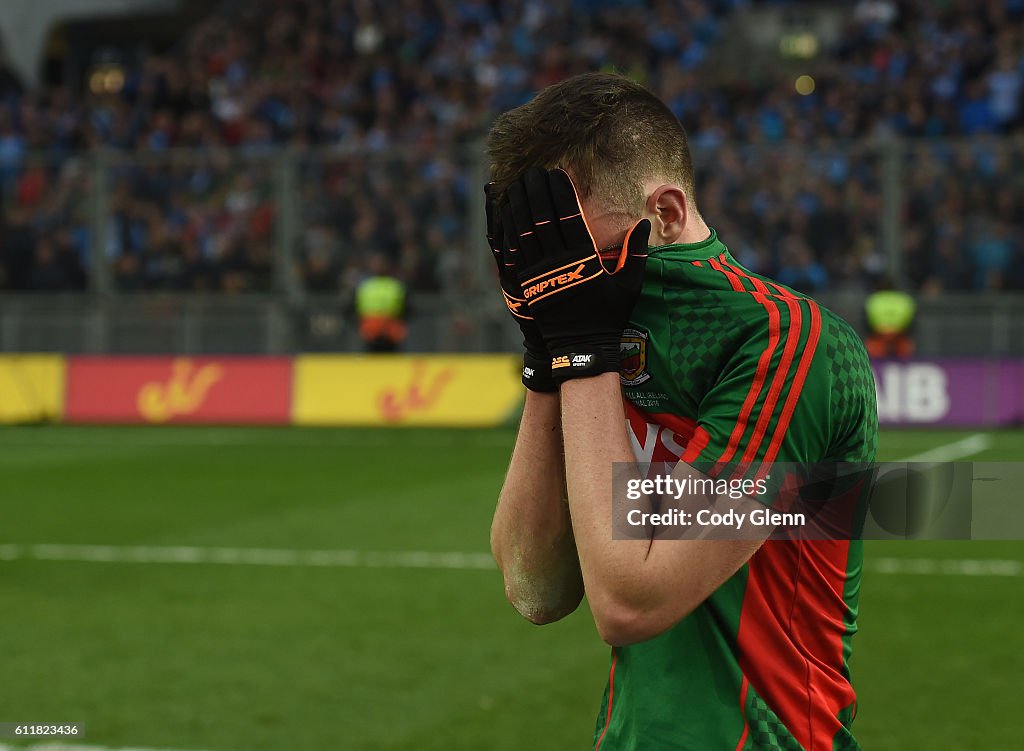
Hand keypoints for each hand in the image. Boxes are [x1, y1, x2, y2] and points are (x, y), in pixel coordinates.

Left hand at [505, 167, 648, 382]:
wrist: (581, 349)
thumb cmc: (607, 317)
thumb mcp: (628, 286)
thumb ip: (634, 254)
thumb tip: (644, 223)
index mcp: (583, 259)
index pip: (568, 216)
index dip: (561, 192)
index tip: (557, 173)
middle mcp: (558, 263)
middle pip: (542, 218)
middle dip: (536, 192)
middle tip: (532, 172)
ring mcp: (538, 274)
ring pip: (523, 232)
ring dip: (518, 207)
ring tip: (515, 186)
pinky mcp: (525, 285)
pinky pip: (511, 253)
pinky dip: (506, 232)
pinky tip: (504, 216)